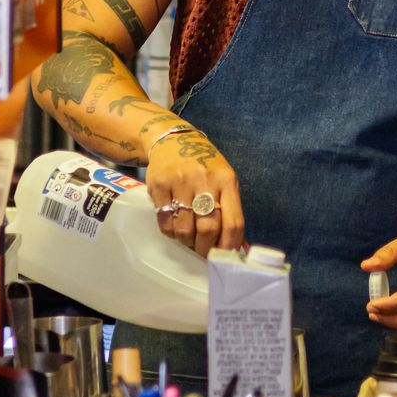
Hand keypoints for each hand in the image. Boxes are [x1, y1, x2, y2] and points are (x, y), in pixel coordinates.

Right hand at [146, 126, 244, 259]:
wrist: (173, 140)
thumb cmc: (205, 165)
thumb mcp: (224, 179)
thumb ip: (230, 209)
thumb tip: (237, 247)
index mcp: (226, 181)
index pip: (233, 222)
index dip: (229, 246)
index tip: (224, 256)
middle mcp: (204, 180)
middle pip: (208, 228)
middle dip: (206, 247)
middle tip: (203, 251)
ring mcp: (180, 183)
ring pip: (185, 229)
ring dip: (187, 241)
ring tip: (188, 237)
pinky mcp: (159, 186)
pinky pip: (165, 222)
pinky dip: (171, 232)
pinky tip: (175, 226)